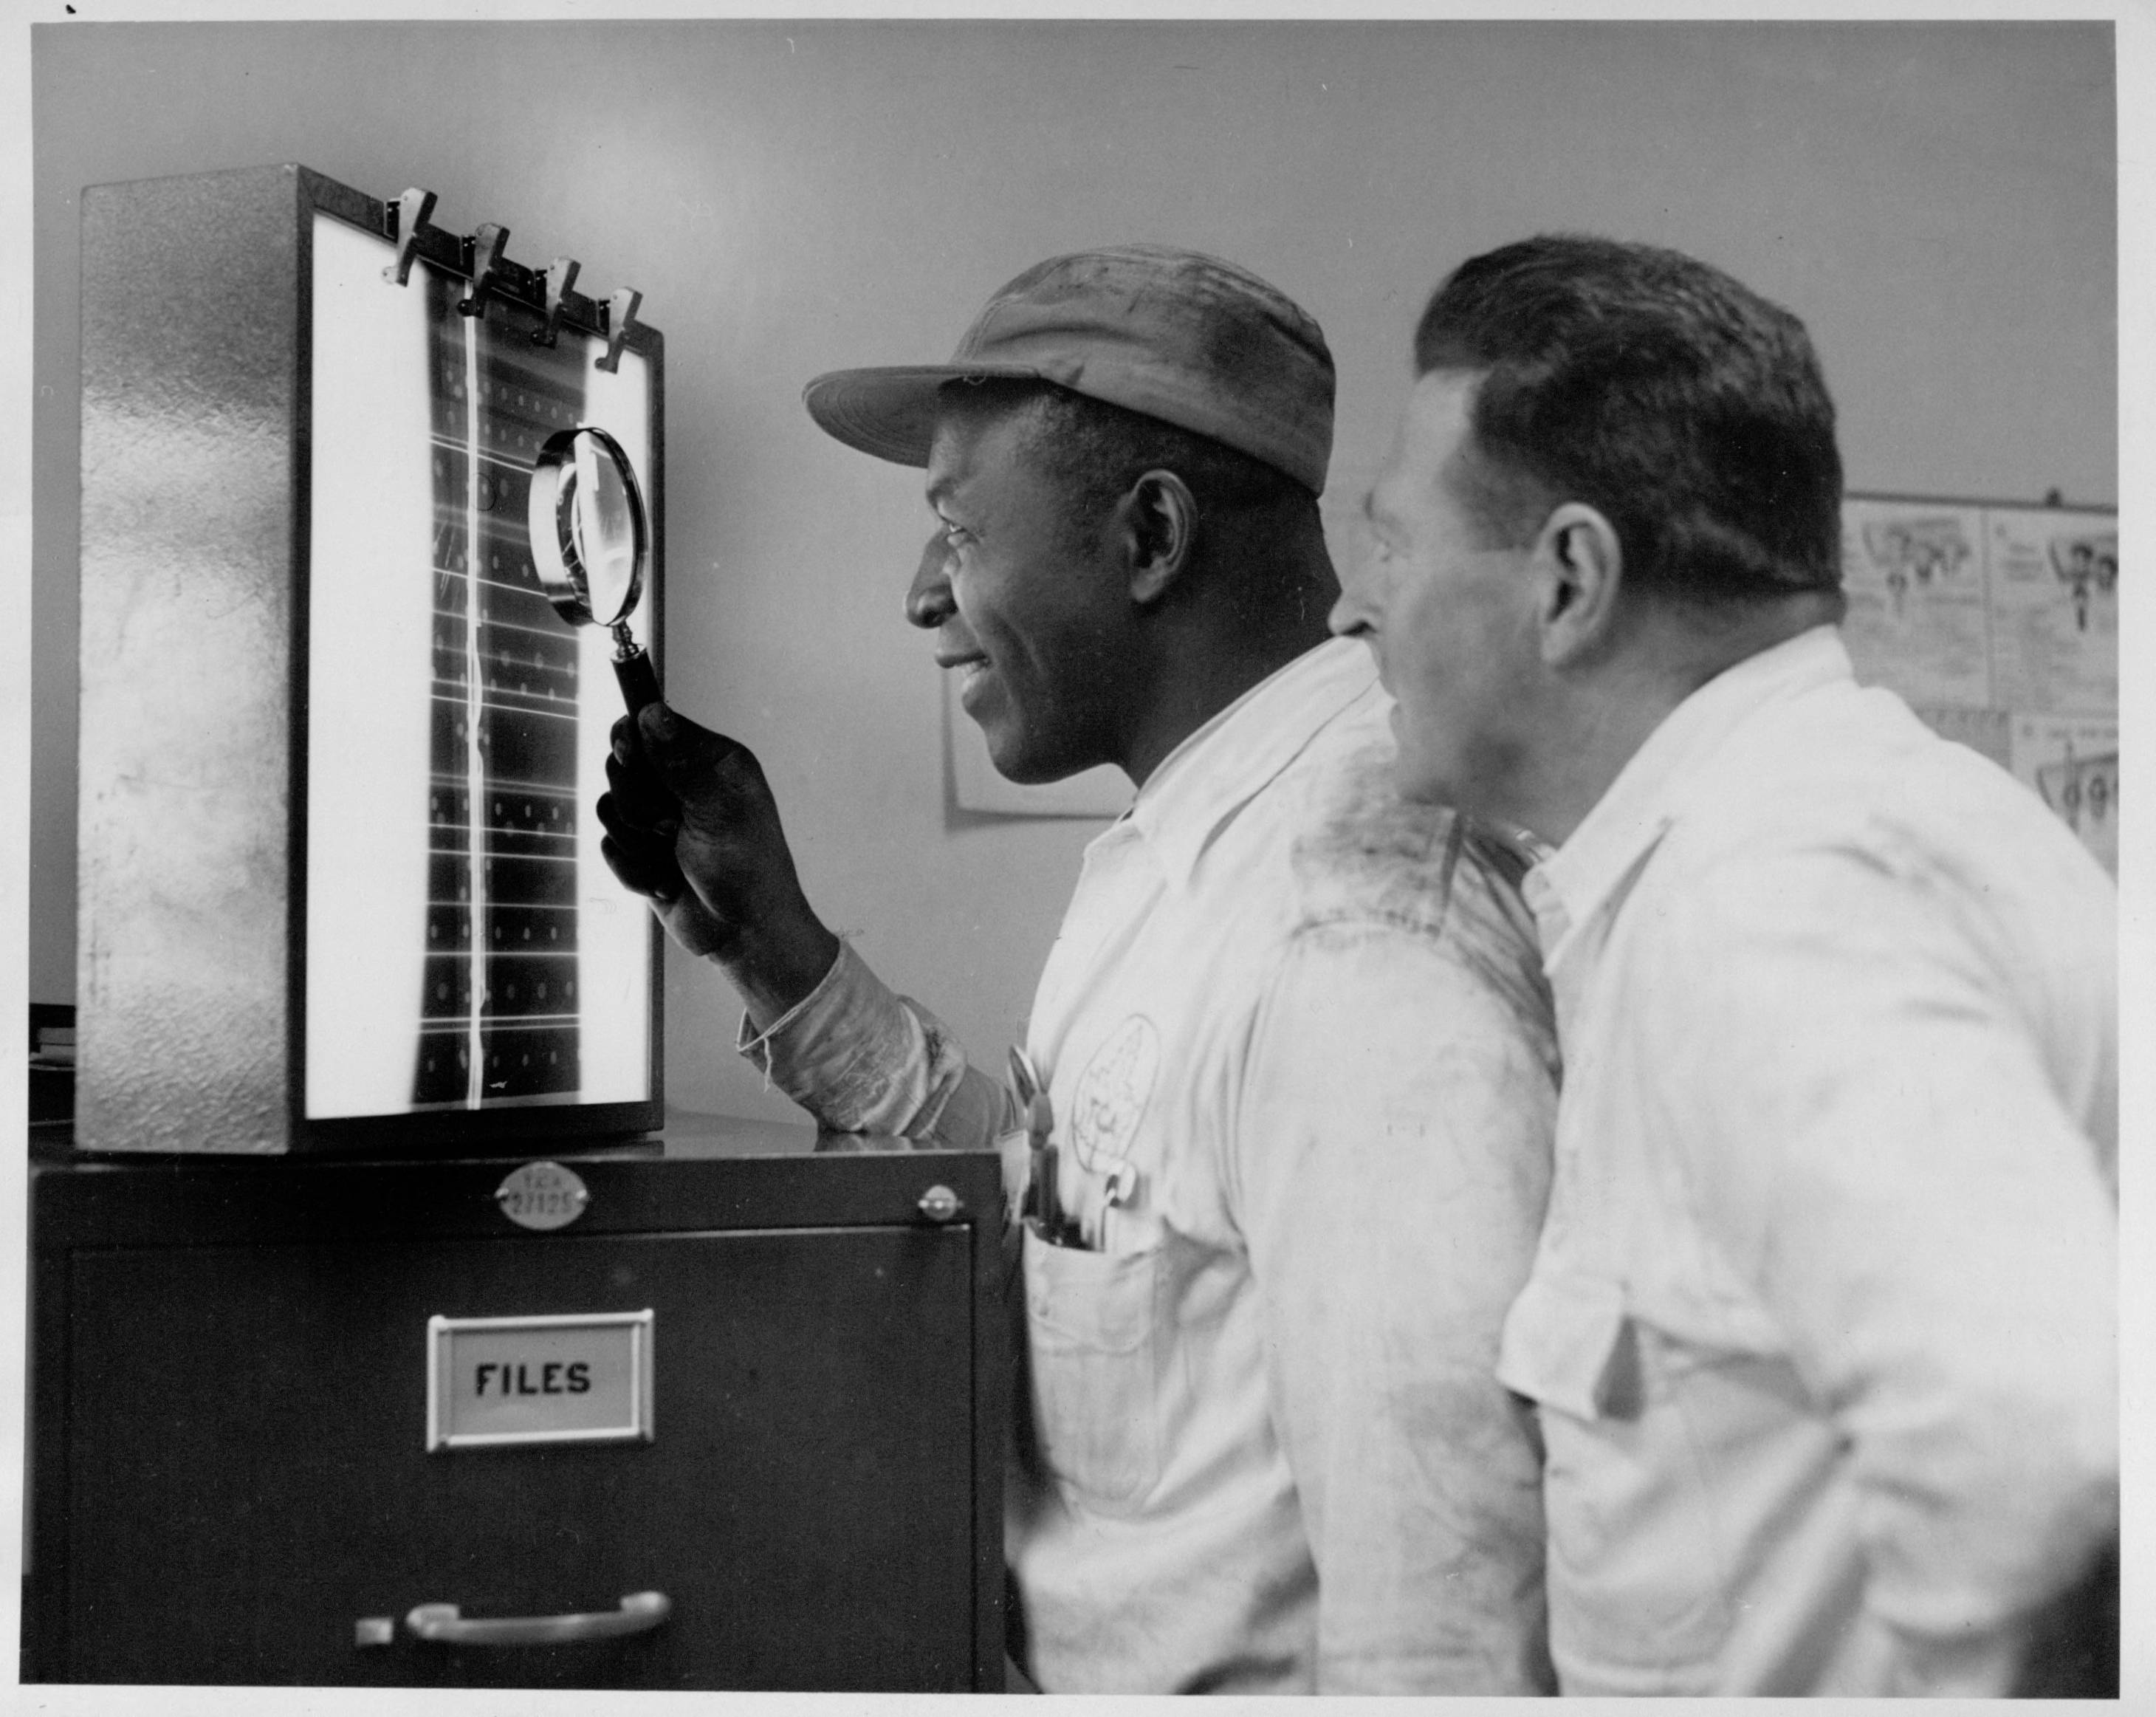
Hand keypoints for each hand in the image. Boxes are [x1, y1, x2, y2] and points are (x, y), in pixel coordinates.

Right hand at [597, 704, 841, 1021]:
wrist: (743, 934)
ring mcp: (659, 818)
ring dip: (639, 842)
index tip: (629, 756)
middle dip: (639, 803)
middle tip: (673, 827)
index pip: (647, 725)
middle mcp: (682, 783)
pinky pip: (609, 848)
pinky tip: (665, 882)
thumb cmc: (747, 869)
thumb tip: (651, 713)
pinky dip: (636, 870)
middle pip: (619, 766)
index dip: (630, 740)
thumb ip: (681, 762)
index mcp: (710, 761)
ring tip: (675, 858)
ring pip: (609, 809)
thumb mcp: (718, 809)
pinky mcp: (642, 851)